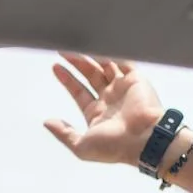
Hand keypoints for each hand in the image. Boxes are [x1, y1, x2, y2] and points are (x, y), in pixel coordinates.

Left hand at [44, 53, 167, 166]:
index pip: (80, 92)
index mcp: (98, 114)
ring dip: (91, 56)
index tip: (56, 67)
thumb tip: (47, 123)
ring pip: (105, 66)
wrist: (144, 139)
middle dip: (77, 63)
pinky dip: (111, 53)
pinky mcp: (136, 79)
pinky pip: (122, 61)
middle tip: (63, 51)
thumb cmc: (115, 147)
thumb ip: (64, 133)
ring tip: (76, 46)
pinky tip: (97, 46)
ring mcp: (123, 88)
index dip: (68, 80)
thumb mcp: (82, 146)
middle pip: (91, 76)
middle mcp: (110, 99)